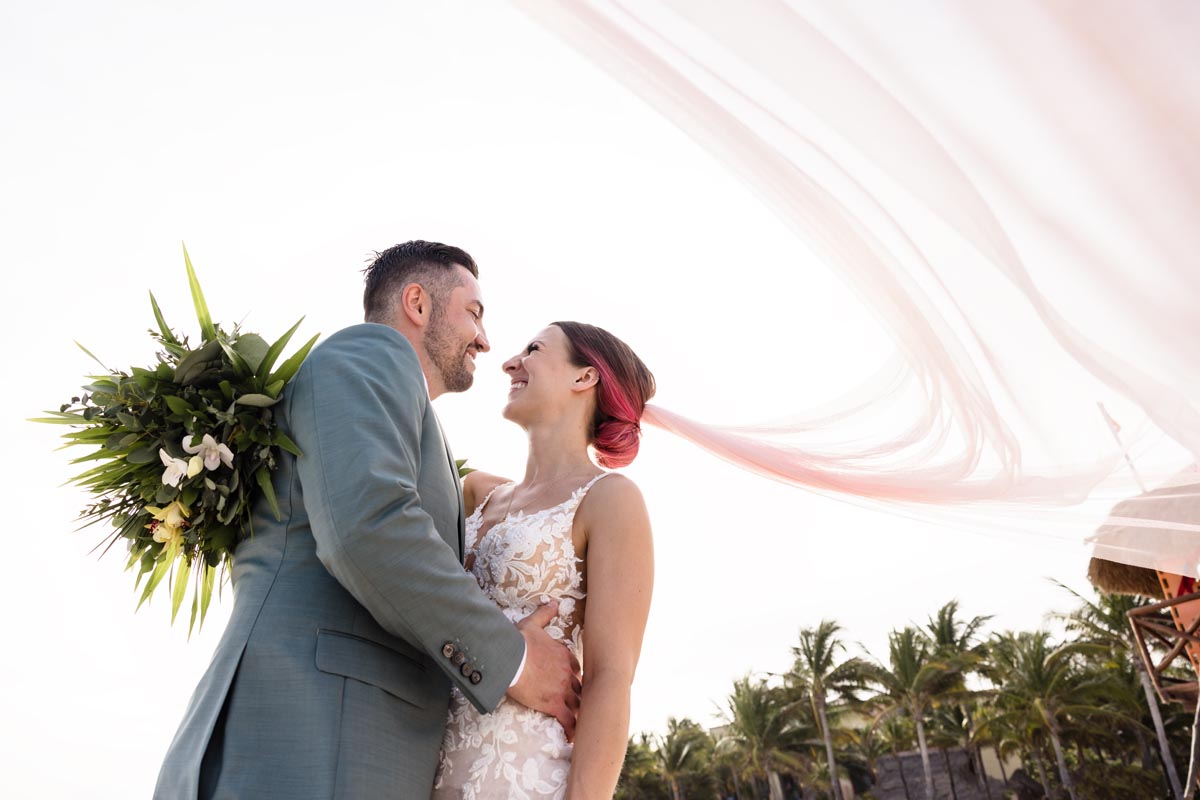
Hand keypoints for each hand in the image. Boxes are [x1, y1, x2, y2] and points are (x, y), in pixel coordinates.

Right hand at [507, 600, 582, 740]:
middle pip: (579, 687)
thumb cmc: (518, 641)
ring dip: (579, 712)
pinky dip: (572, 728)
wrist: (509, 657)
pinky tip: (574, 737)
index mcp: (564, 654)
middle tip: (580, 705)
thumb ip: (545, 613)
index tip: (571, 682)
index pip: (576, 668)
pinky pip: (568, 719)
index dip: (574, 676)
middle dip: (580, 695)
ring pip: (577, 703)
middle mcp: (567, 672)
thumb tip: (554, 601)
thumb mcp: (533, 623)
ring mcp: (562, 689)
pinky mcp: (553, 703)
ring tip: (582, 722)